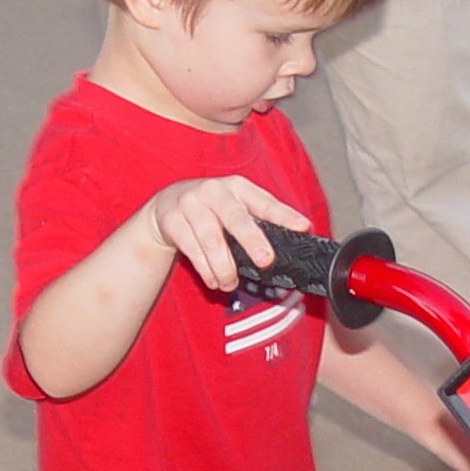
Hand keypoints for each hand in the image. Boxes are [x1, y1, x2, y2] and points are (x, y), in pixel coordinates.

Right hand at [143, 176, 308, 293]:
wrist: (166, 204)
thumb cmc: (211, 209)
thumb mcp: (234, 207)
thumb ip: (258, 221)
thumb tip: (290, 243)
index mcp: (238, 187)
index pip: (265, 202)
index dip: (284, 215)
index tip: (303, 227)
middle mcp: (215, 191)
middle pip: (236, 218)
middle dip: (252, 241)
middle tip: (265, 261)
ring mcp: (191, 203)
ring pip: (212, 240)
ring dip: (224, 267)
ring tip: (230, 283)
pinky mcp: (173, 219)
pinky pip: (192, 250)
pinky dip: (205, 270)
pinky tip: (213, 280)